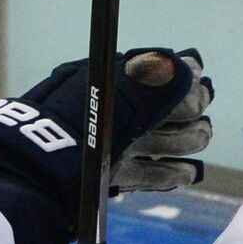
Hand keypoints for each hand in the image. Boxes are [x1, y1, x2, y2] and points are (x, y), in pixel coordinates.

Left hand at [0, 47, 213, 216]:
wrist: (44, 162)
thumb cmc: (80, 117)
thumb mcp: (120, 86)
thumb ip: (159, 74)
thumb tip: (193, 67)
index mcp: (120, 83)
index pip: (166, 81)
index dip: (188, 89)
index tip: (198, 97)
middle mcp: (120, 112)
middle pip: (170, 114)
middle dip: (189, 118)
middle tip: (197, 125)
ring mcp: (117, 145)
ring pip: (163, 144)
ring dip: (184, 143)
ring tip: (195, 144)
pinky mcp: (112, 175)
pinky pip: (146, 174)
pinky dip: (167, 174)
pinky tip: (186, 173)